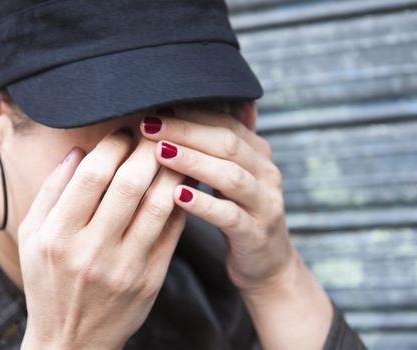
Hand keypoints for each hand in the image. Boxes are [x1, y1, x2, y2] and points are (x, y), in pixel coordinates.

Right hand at [18, 128, 187, 348]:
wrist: (72, 340)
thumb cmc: (48, 283)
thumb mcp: (31, 237)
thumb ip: (51, 192)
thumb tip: (78, 152)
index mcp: (57, 236)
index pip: (91, 175)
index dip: (112, 144)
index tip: (123, 131)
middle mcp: (92, 252)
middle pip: (129, 184)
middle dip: (146, 149)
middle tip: (154, 133)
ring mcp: (125, 267)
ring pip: (159, 204)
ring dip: (170, 170)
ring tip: (173, 152)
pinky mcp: (151, 280)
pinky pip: (173, 231)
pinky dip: (181, 201)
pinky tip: (182, 184)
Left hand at [139, 103, 294, 294]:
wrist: (266, 263)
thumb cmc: (238, 212)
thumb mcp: (231, 176)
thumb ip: (217, 146)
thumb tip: (192, 107)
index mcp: (258, 153)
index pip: (224, 123)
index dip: (190, 115)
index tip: (154, 109)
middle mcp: (266, 173)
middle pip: (227, 143)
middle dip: (186, 131)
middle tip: (150, 125)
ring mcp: (265, 204)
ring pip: (230, 176)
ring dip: (193, 162)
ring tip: (160, 153)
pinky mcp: (256, 233)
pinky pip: (229, 215)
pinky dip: (203, 204)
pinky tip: (177, 196)